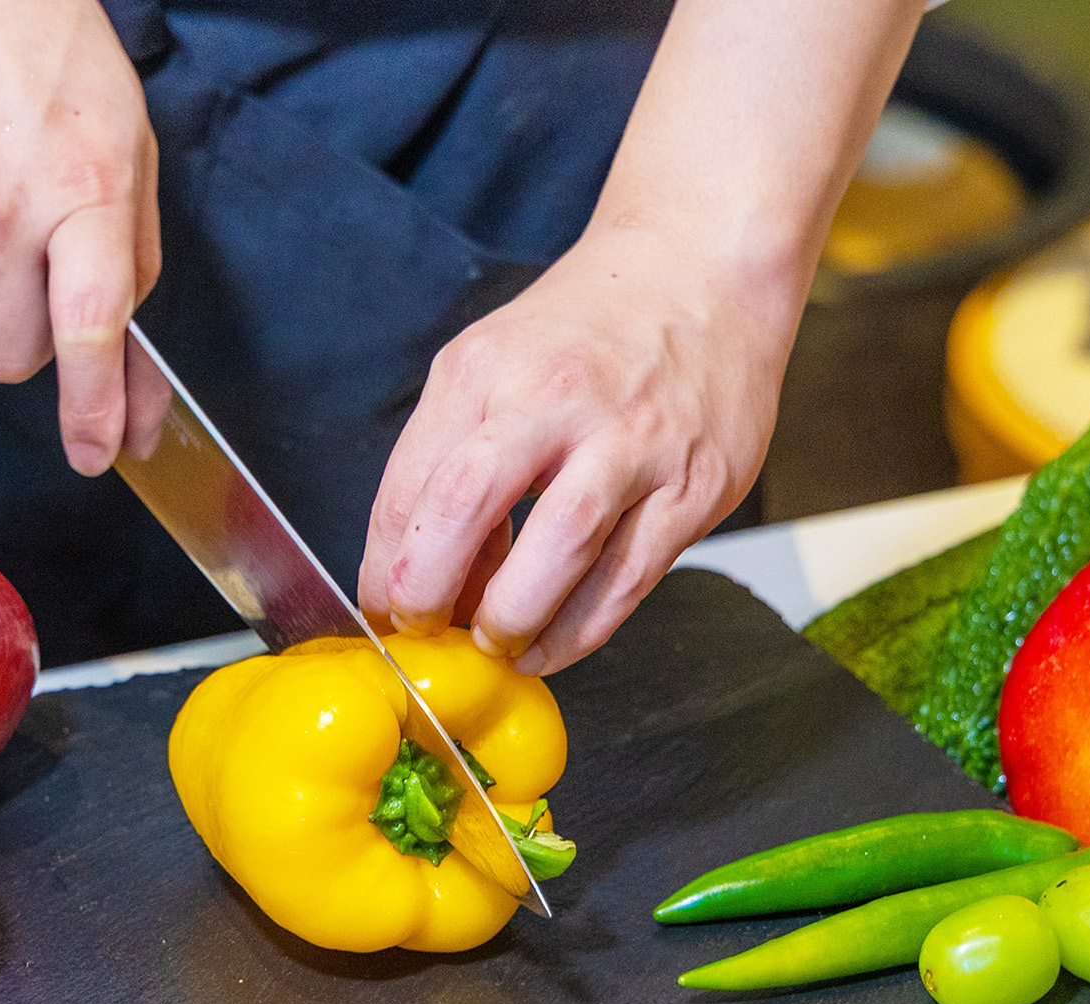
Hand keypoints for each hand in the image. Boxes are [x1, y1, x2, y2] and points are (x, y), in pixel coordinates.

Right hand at [0, 0, 164, 472]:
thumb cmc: (52, 48)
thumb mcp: (129, 146)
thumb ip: (132, 257)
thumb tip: (127, 360)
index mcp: (76, 195)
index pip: (88, 334)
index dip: (95, 409)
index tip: (98, 454)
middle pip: (8, 358)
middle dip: (36, 349)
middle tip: (49, 291)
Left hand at [358, 223, 799, 674]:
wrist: (702, 271)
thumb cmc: (588, 331)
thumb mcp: (494, 364)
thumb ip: (452, 459)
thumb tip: (422, 572)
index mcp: (487, 370)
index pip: (412, 486)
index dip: (386, 569)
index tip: (388, 611)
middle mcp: (556, 399)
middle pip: (467, 503)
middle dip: (431, 589)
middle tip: (429, 630)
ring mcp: (633, 443)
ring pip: (560, 549)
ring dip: (513, 618)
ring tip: (495, 643)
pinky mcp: (694, 487)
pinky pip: (627, 579)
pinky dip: (579, 630)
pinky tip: (550, 645)